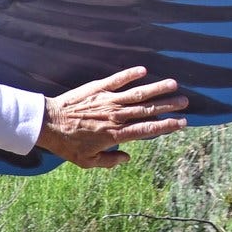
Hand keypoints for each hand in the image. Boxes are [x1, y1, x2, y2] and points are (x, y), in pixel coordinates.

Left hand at [36, 67, 188, 168]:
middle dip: (168, 106)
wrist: (46, 124)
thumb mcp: (87, 162)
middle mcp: (116, 116)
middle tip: (184, 101)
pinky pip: (116, 80)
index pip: (148, 129)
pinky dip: (130, 74)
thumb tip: (127, 158)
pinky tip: (143, 70)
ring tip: (173, 84)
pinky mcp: (96, 88)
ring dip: (156, 88)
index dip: (166, 126)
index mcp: (116, 134)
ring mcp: (107, 100)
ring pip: (137, 93)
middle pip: (147, 110)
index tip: (182, 122)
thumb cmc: (66, 144)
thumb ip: (110, 161)